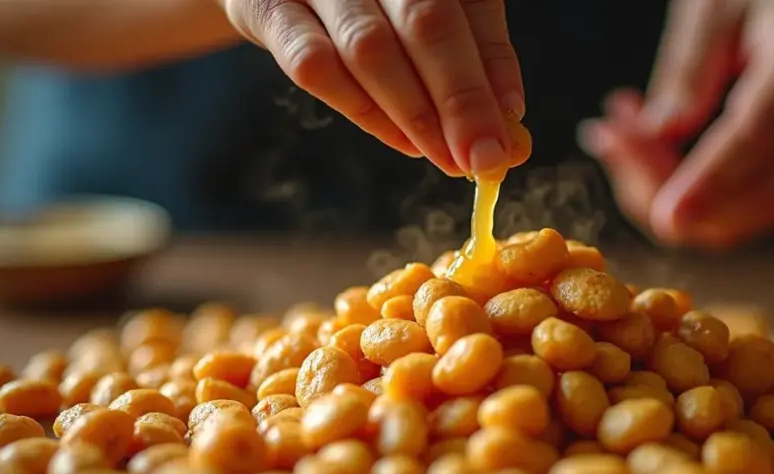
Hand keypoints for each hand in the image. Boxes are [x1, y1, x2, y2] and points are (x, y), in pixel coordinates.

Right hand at [216, 0, 523, 176]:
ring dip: (415, 114)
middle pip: (424, 21)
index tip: (509, 131)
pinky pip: (313, 64)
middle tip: (484, 158)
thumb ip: (475, 51)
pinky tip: (400, 141)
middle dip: (460, 100)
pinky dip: (363, 110)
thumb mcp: (429, 8)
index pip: (470, 4)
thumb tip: (509, 115)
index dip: (491, 70)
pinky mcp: (264, 5)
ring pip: (369, 47)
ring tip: (447, 158)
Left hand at [581, 0, 773, 248]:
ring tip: (627, 138)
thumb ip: (686, 70)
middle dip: (676, 192)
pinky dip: (706, 200)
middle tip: (607, 141)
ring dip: (681, 200)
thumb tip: (655, 136)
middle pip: (760, 193)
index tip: (661, 217)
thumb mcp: (715, 4)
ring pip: (756, 216)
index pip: (759, 138)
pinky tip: (663, 154)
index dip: (707, 184)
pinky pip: (761, 210)